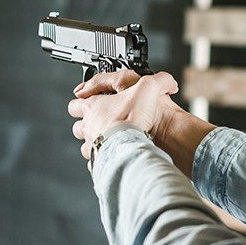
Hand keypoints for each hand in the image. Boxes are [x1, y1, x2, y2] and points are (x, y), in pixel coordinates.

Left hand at [70, 70, 213, 177]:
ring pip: (85, 146)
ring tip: (108, 141)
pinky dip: (101, 160)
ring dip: (93, 143)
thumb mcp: (147, 89)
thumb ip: (158, 81)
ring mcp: (91, 146)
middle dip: (86, 124)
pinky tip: (112, 157)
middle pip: (78, 126)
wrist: (129, 147)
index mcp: (93, 107)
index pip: (76, 103)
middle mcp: (88, 127)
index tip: (88, 102)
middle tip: (100, 123)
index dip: (81, 102)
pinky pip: (95, 163)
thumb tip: (169, 82)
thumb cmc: (131, 119)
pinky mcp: (98, 162)